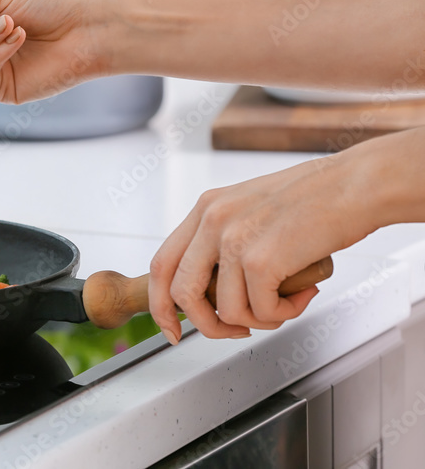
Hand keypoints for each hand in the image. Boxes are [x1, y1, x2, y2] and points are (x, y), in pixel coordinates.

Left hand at [148, 152, 377, 343]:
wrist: (356, 185)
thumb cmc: (316, 198)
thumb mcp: (251, 208)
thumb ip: (225, 240)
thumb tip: (214, 290)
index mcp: (206, 208)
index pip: (162, 264)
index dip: (162, 304)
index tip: (171, 327)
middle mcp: (212, 220)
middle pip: (181, 293)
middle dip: (205, 325)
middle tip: (233, 333)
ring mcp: (233, 239)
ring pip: (226, 310)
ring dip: (260, 320)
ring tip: (287, 303)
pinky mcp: (261, 259)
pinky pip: (261, 310)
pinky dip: (284, 314)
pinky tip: (303, 295)